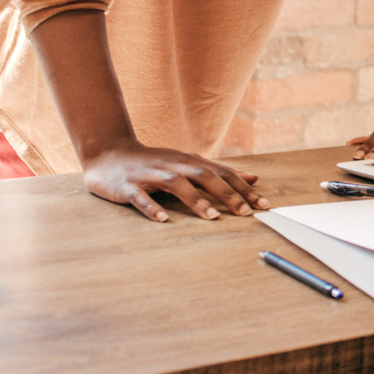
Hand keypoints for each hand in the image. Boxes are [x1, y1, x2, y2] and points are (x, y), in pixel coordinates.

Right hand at [82, 143, 267, 221]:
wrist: (109, 154)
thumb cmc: (154, 163)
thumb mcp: (188, 164)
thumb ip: (219, 172)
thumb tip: (254, 178)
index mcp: (189, 161)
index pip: (222, 174)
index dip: (244, 188)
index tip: (264, 204)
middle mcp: (173, 165)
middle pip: (204, 177)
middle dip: (227, 194)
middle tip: (247, 212)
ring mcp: (150, 175)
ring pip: (176, 185)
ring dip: (195, 200)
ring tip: (212, 216)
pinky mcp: (127, 186)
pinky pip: (140, 198)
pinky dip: (151, 208)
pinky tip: (163, 219)